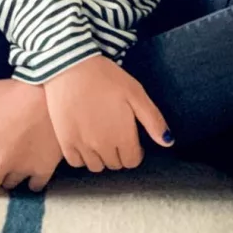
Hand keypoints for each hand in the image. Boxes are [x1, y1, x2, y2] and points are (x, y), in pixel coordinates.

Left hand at [0, 78, 63, 194]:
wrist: (51, 95)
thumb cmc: (16, 93)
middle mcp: (2, 163)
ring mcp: (23, 168)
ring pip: (11, 185)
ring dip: (10, 176)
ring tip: (14, 164)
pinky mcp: (43, 168)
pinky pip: (35, 186)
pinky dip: (33, 180)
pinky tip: (32, 169)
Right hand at [42, 54, 173, 172]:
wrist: (70, 65)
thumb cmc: (105, 76)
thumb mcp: (135, 92)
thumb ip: (153, 119)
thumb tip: (168, 142)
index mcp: (122, 136)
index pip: (132, 161)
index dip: (134, 151)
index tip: (130, 138)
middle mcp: (102, 146)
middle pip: (115, 164)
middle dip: (118, 152)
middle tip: (114, 133)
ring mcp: (82, 145)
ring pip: (96, 166)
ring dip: (100, 156)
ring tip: (99, 136)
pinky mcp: (64, 141)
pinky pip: (76, 162)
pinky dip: (82, 156)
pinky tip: (83, 140)